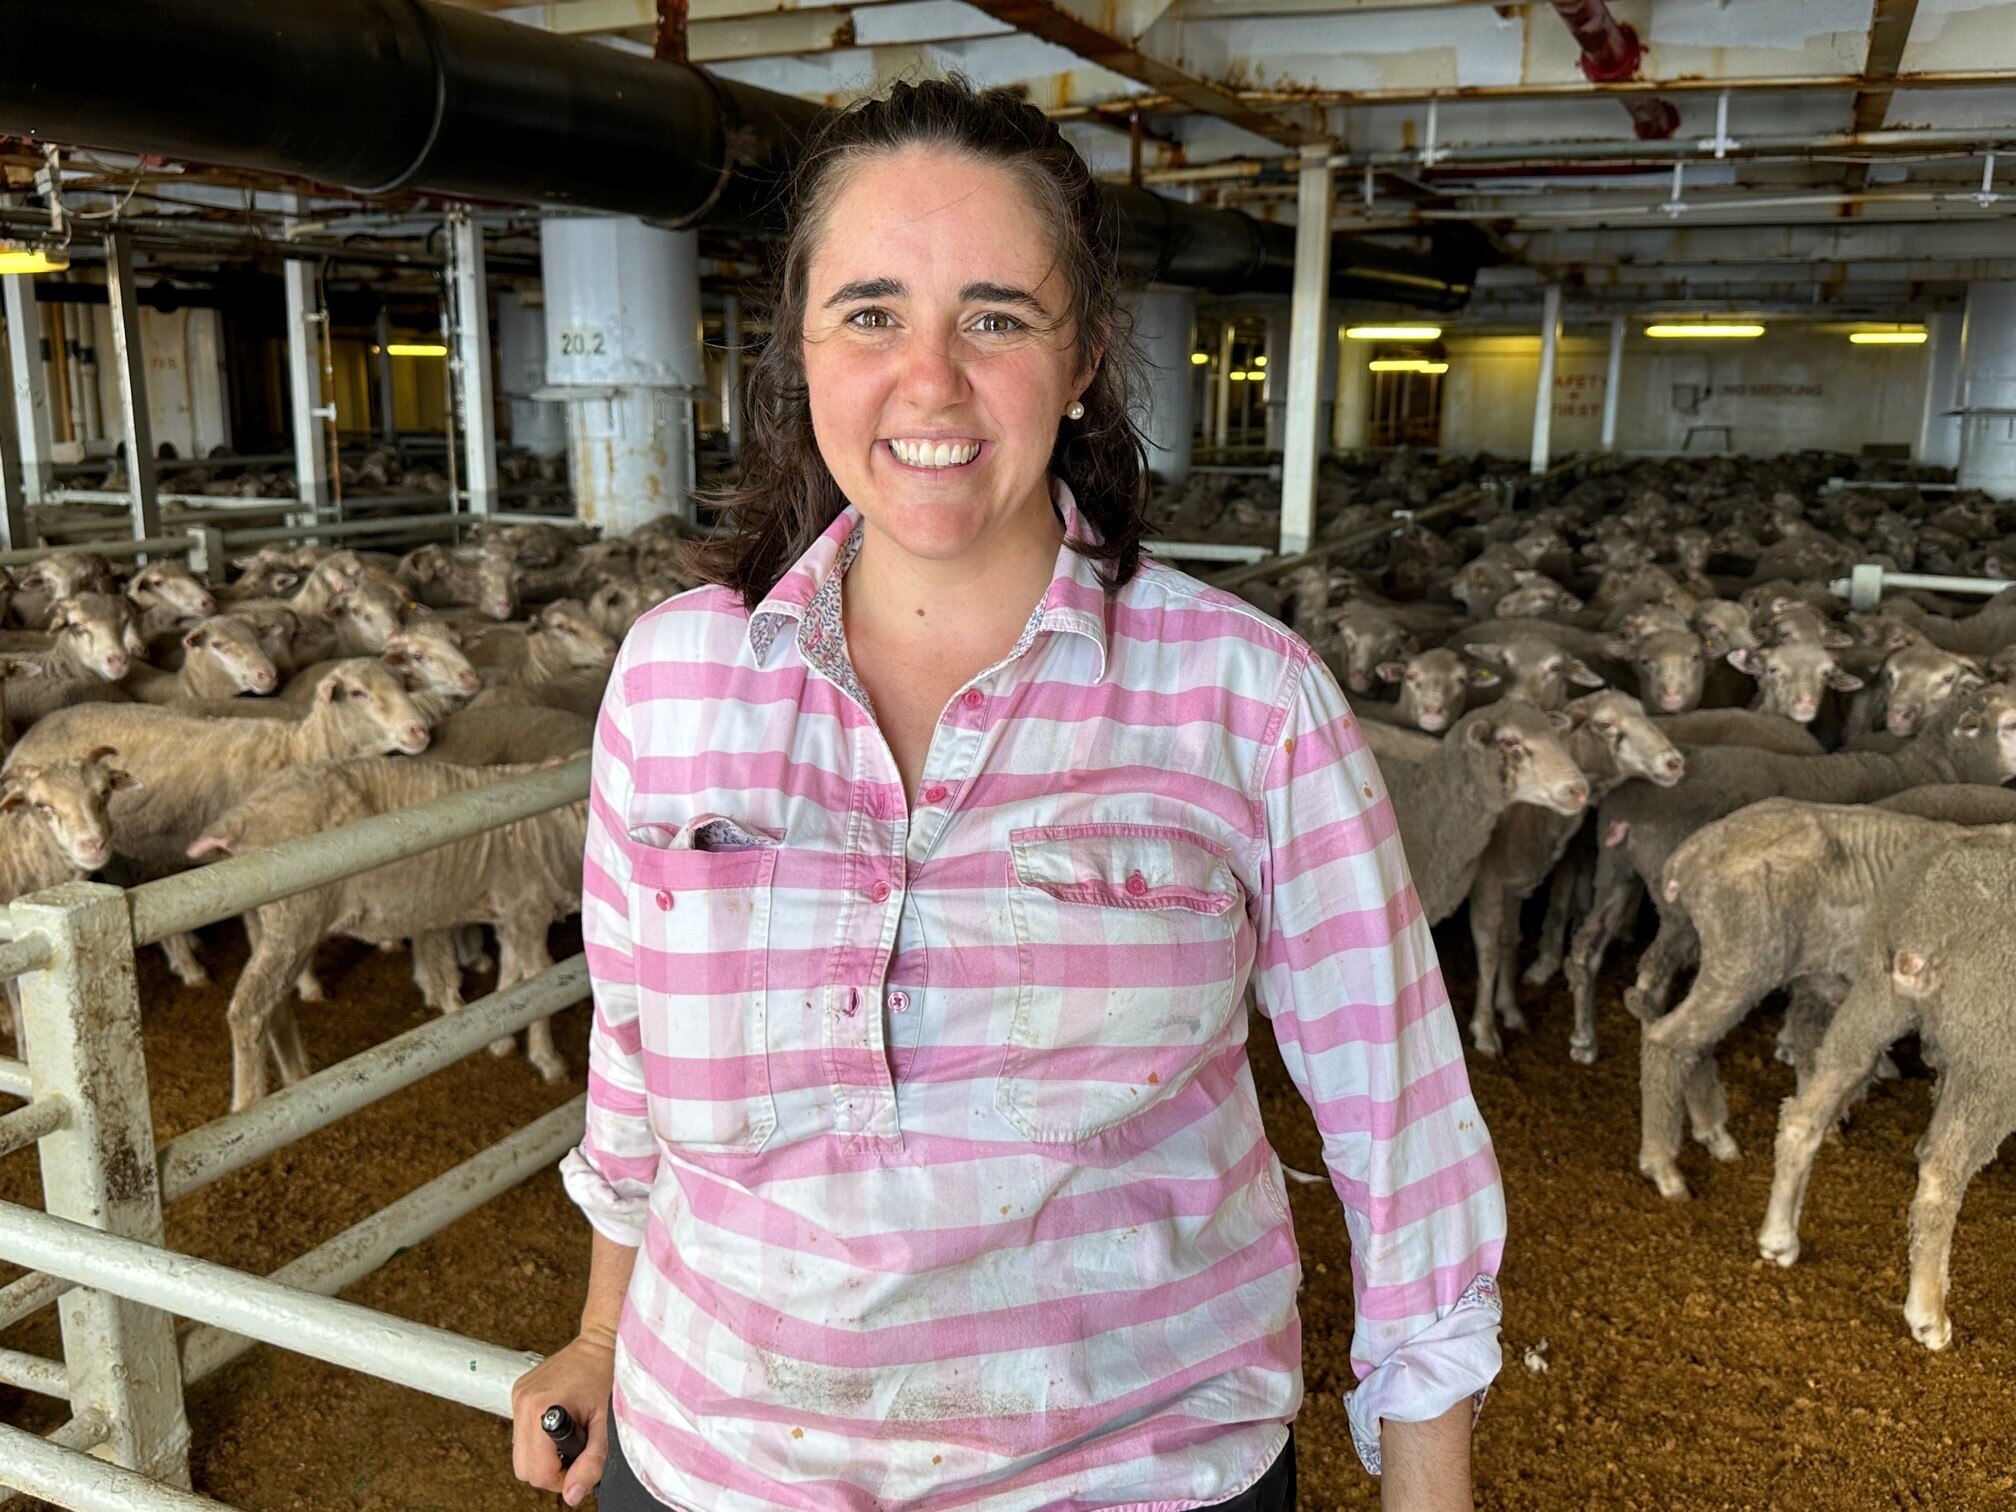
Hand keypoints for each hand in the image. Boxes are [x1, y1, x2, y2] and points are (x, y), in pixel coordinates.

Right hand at [511, 1330, 616, 1506]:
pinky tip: (558, 1424)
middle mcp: (523, 1403)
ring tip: (567, 1437)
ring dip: (543, 1455)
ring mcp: (517, 1397)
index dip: (561, 1478)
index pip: (537, 1472)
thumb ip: (591, 1462)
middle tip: (574, 1453)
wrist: (600, 1343)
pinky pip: (521, 1433)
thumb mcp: (604, 1424)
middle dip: (550, 1470)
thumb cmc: (606, 1375)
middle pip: (523, 1469)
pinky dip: (538, 1438)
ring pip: (519, 1454)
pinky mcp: (517, 1393)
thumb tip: (573, 1494)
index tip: (578, 1465)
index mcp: (541, 1408)